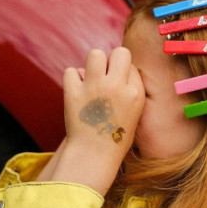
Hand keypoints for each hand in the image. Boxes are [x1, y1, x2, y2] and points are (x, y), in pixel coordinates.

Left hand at [50, 48, 144, 194]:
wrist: (94, 155)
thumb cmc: (115, 137)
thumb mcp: (134, 113)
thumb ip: (129, 90)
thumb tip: (117, 69)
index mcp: (136, 93)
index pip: (131, 66)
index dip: (123, 74)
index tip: (118, 87)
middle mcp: (117, 86)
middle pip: (119, 52)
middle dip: (112, 61)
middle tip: (105, 78)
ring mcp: (95, 87)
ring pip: (95, 54)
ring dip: (92, 64)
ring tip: (91, 80)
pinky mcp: (73, 92)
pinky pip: (71, 71)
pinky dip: (72, 79)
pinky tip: (77, 91)